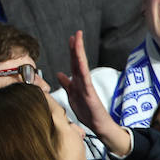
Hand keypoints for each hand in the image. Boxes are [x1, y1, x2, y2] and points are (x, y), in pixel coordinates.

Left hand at [55, 29, 129, 156]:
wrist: (99, 126)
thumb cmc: (87, 112)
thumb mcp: (72, 96)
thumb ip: (67, 84)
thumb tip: (60, 73)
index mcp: (78, 81)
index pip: (74, 63)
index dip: (72, 51)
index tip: (71, 38)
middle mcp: (83, 82)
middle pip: (78, 62)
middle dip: (77, 48)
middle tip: (77, 34)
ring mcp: (87, 87)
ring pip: (82, 68)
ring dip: (79, 55)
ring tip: (79, 42)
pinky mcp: (90, 95)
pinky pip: (85, 81)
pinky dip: (82, 71)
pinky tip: (80, 62)